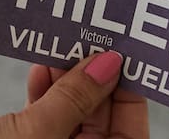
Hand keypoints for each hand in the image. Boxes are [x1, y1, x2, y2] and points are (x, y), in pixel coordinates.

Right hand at [0, 52, 148, 138]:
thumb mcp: (39, 133)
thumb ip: (74, 98)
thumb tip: (106, 64)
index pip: (130, 130)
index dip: (129, 91)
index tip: (121, 53)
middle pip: (101, 118)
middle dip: (93, 77)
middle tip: (88, 39)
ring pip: (72, 113)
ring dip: (65, 79)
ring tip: (60, 47)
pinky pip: (46, 116)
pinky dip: (44, 91)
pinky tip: (39, 70)